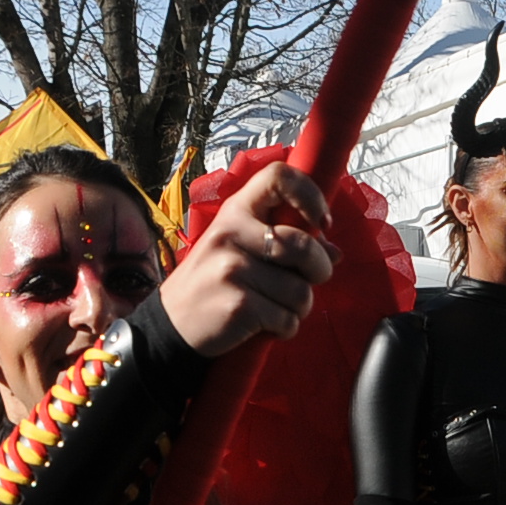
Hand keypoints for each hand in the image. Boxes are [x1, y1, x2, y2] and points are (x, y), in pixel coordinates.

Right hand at [161, 162, 338, 357]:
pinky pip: (288, 319)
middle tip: (309, 281)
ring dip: (299, 307)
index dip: (310, 195)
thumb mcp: (239, 249)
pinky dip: (285, 328)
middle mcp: (231, 234)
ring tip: (276, 307)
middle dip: (320, 270)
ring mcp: (233, 269)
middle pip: (304, 246)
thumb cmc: (213, 282)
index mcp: (235, 211)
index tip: (321, 222)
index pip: (278, 176)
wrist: (171, 324)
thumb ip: (285, 244)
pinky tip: (265, 325)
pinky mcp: (238, 305)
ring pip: (301, 291)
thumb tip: (334, 252)